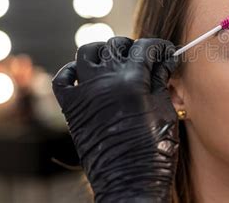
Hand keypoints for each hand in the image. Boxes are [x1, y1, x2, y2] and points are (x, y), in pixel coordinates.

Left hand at [52, 37, 179, 201]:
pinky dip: (73, 71)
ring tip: (115, 62)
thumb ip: (160, 80)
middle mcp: (105, 81)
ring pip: (87, 53)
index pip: (146, 47)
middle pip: (116, 46)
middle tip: (144, 59)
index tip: (165, 52)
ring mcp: (85, 92)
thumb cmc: (154, 151)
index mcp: (132, 81)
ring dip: (103, 52)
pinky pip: (63, 78)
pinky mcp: (72, 108)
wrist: (130, 183)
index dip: (160, 46)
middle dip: (133, 48)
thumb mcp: (165, 111)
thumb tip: (163, 61)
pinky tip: (87, 76)